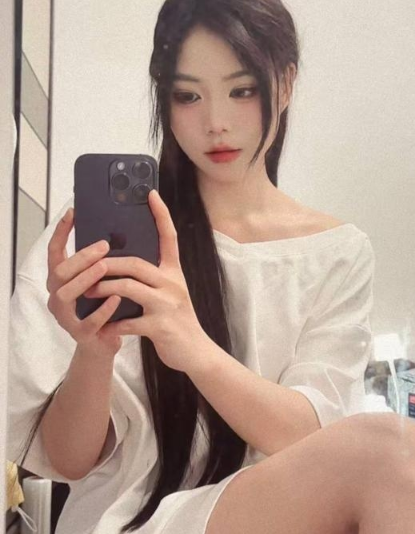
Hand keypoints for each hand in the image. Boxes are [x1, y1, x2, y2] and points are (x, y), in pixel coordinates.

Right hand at [46, 208, 122, 358]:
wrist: (104, 345)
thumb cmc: (103, 307)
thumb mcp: (99, 283)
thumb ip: (100, 263)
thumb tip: (116, 234)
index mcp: (62, 281)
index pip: (55, 252)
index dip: (61, 232)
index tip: (73, 212)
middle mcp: (58, 296)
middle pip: (59, 272)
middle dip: (80, 257)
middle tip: (103, 245)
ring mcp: (66, 317)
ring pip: (65, 294)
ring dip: (86, 278)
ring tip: (105, 266)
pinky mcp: (80, 335)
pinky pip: (89, 321)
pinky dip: (103, 308)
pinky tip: (117, 298)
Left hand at [83, 189, 213, 372]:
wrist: (196, 352)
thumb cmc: (178, 320)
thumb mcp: (171, 292)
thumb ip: (153, 278)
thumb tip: (125, 264)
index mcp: (174, 272)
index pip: (169, 237)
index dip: (161, 214)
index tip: (151, 193)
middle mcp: (172, 283)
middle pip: (136, 263)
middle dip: (107, 264)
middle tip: (89, 267)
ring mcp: (167, 305)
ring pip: (128, 287)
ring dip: (103, 289)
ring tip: (88, 293)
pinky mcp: (160, 326)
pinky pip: (128, 320)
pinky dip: (112, 323)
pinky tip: (104, 326)